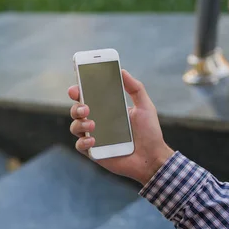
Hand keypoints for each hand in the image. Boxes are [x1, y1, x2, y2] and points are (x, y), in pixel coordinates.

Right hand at [68, 70, 173, 185]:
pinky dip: (83, 141)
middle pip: (77, 111)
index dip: (78, 91)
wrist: (153, 158)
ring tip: (92, 124)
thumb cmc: (149, 133)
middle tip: (86, 108)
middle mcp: (98, 122)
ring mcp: (94, 137)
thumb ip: (135, 88)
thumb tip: (122, 71)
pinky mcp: (94, 152)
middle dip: (76, 107)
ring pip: (75, 127)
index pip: (88, 97)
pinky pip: (80, 145)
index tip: (75, 88)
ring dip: (79, 123)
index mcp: (107, 109)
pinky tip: (93, 139)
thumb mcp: (145, 107)